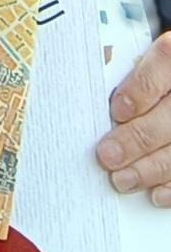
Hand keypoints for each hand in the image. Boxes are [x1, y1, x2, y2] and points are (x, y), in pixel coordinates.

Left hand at [96, 31, 170, 205]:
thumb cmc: (152, 74)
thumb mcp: (137, 59)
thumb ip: (121, 69)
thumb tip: (88, 82)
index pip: (163, 64)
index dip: (139, 91)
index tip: (117, 111)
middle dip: (138, 139)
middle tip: (108, 155)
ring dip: (152, 168)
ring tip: (123, 178)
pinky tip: (155, 192)